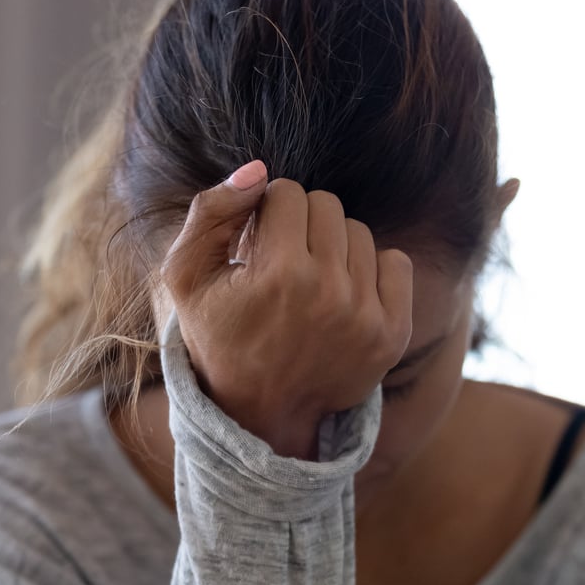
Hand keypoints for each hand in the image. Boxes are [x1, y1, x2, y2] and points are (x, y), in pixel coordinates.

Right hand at [160, 161, 413, 459]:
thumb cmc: (219, 338)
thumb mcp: (187, 277)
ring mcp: (367, 315)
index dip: (267, 214)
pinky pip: (397, 263)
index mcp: (278, 274)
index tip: (257, 247)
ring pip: (360, 232)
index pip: (287, 192)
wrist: (262, 414)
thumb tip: (259, 169)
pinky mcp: (393, 334)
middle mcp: (329, 292)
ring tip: (310, 282)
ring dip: (334, 247)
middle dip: (301, 225)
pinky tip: (344, 294)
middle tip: (283, 263)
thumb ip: (211, 212)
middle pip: (327, 205)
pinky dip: (372, 270)